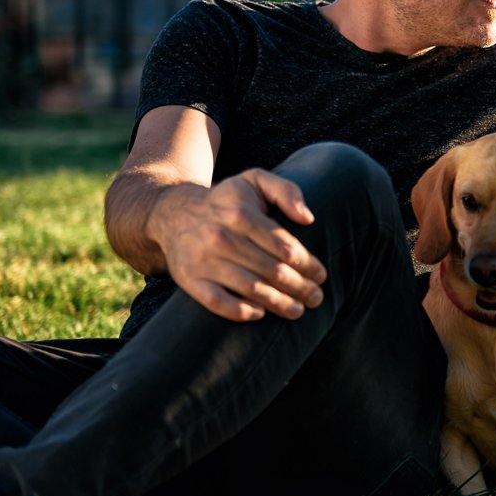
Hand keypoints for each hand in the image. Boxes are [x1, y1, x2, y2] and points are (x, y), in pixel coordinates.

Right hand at [148, 169, 326, 321]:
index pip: (284, 247)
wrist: (174, 214)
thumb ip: (287, 191)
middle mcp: (222, 238)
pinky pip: (216, 302)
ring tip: (299, 310)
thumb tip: (308, 218)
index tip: (321, 275)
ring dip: (280, 304)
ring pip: (251, 288)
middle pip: (272, 270)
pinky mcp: (189, 279)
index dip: (308, 264)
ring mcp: (204, 260)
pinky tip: (259, 314)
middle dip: (301, 287)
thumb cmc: (228, 200)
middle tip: (316, 297)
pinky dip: (239, 311)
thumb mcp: (256, 181)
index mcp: (242, 214)